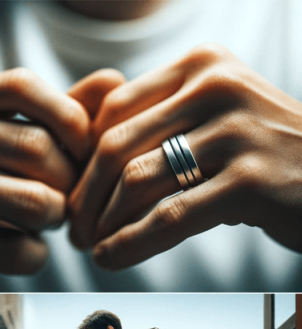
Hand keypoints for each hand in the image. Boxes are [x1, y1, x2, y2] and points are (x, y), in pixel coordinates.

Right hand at [0, 68, 123, 273]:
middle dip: (68, 178)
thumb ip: (43, 106)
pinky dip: (36, 253)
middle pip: (35, 148)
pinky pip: (15, 249)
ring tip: (43, 218)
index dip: (68, 116)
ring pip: (32, 200)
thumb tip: (111, 82)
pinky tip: (24, 247)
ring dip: (56, 215)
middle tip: (63, 193)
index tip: (80, 145)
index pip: (20, 87)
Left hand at [69, 43, 301, 268]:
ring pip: (136, 181)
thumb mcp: (215, 117)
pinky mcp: (250, 181)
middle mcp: (219, 86)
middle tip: (72, 228)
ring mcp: (238, 132)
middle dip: (84, 195)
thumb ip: (158, 121)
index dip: (81, 157)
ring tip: (91, 246)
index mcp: (202, 64)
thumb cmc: (266, 155)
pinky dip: (130, 243)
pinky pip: (168, 216)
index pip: (113, 109)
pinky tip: (111, 258)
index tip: (70, 191)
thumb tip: (77, 151)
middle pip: (116, 145)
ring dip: (102, 222)